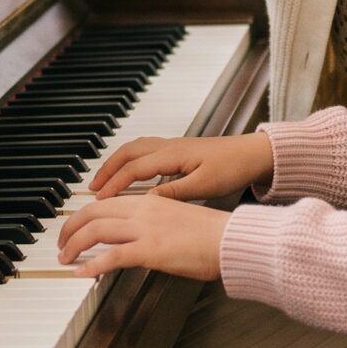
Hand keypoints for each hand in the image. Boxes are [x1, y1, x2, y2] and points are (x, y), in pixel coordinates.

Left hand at [57, 194, 230, 279]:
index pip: (106, 203)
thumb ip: (156, 224)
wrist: (233, 240)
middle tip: (61, 243)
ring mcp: (145, 229)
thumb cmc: (214, 234)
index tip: (75, 227)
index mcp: (151, 201)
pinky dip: (91, 265)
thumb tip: (142, 238)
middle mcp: (143, 210)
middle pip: (93, 212)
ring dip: (74, 245)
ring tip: (65, 258)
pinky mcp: (150, 250)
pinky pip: (111, 256)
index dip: (84, 215)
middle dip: (70, 228)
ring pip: (95, 230)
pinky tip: (82, 273)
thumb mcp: (179, 220)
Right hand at [87, 134, 274, 200]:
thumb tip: (147, 202)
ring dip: (117, 162)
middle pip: (127, 153)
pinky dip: (131, 159)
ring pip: (135, 149)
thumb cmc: (234, 167)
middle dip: (107, 169)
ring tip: (106, 178)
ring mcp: (173, 145)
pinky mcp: (179, 149)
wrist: (254, 153)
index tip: (99, 198)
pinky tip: (132, 171)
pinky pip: (145, 150)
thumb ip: (173, 193)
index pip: (133, 169)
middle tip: (92, 187)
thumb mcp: (204, 185)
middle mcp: (168, 146)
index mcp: (172, 154)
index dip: (114, 184)